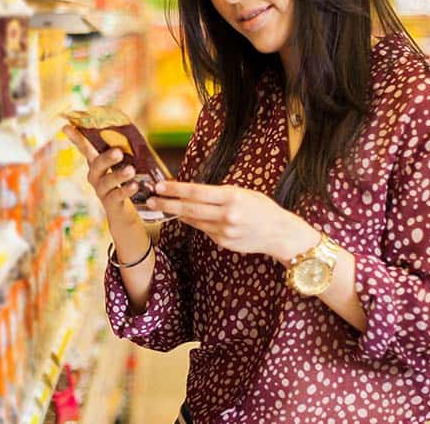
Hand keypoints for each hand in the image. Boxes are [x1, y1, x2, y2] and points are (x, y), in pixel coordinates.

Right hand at [62, 125, 139, 225]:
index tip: (66, 127)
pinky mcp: (111, 203)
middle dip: (106, 157)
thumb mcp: (129, 163)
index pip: (86, 148)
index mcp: (98, 162)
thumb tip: (131, 131)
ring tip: (131, 171)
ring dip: (118, 175)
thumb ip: (128, 150)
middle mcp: (96, 175)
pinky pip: (116, 196)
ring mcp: (101, 190)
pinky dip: (125, 190)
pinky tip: (134, 186)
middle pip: (96, 164)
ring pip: (106, 181)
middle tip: (118, 152)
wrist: (128, 213)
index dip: (76, 138)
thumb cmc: (128, 180)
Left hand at [146, 181, 316, 260]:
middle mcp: (226, 215)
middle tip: (150, 200)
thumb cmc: (261, 207)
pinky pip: (204, 230)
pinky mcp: (223, 243)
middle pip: (189, 209)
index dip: (175, 189)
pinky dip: (195, 222)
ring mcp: (224, 231)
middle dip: (167, 204)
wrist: (279, 233)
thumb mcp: (242, 192)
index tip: (159, 186)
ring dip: (176, 214)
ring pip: (193, 221)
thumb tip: (190, 192)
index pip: (196, 192)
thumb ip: (218, 193)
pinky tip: (188, 216)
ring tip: (161, 207)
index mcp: (232, 197)